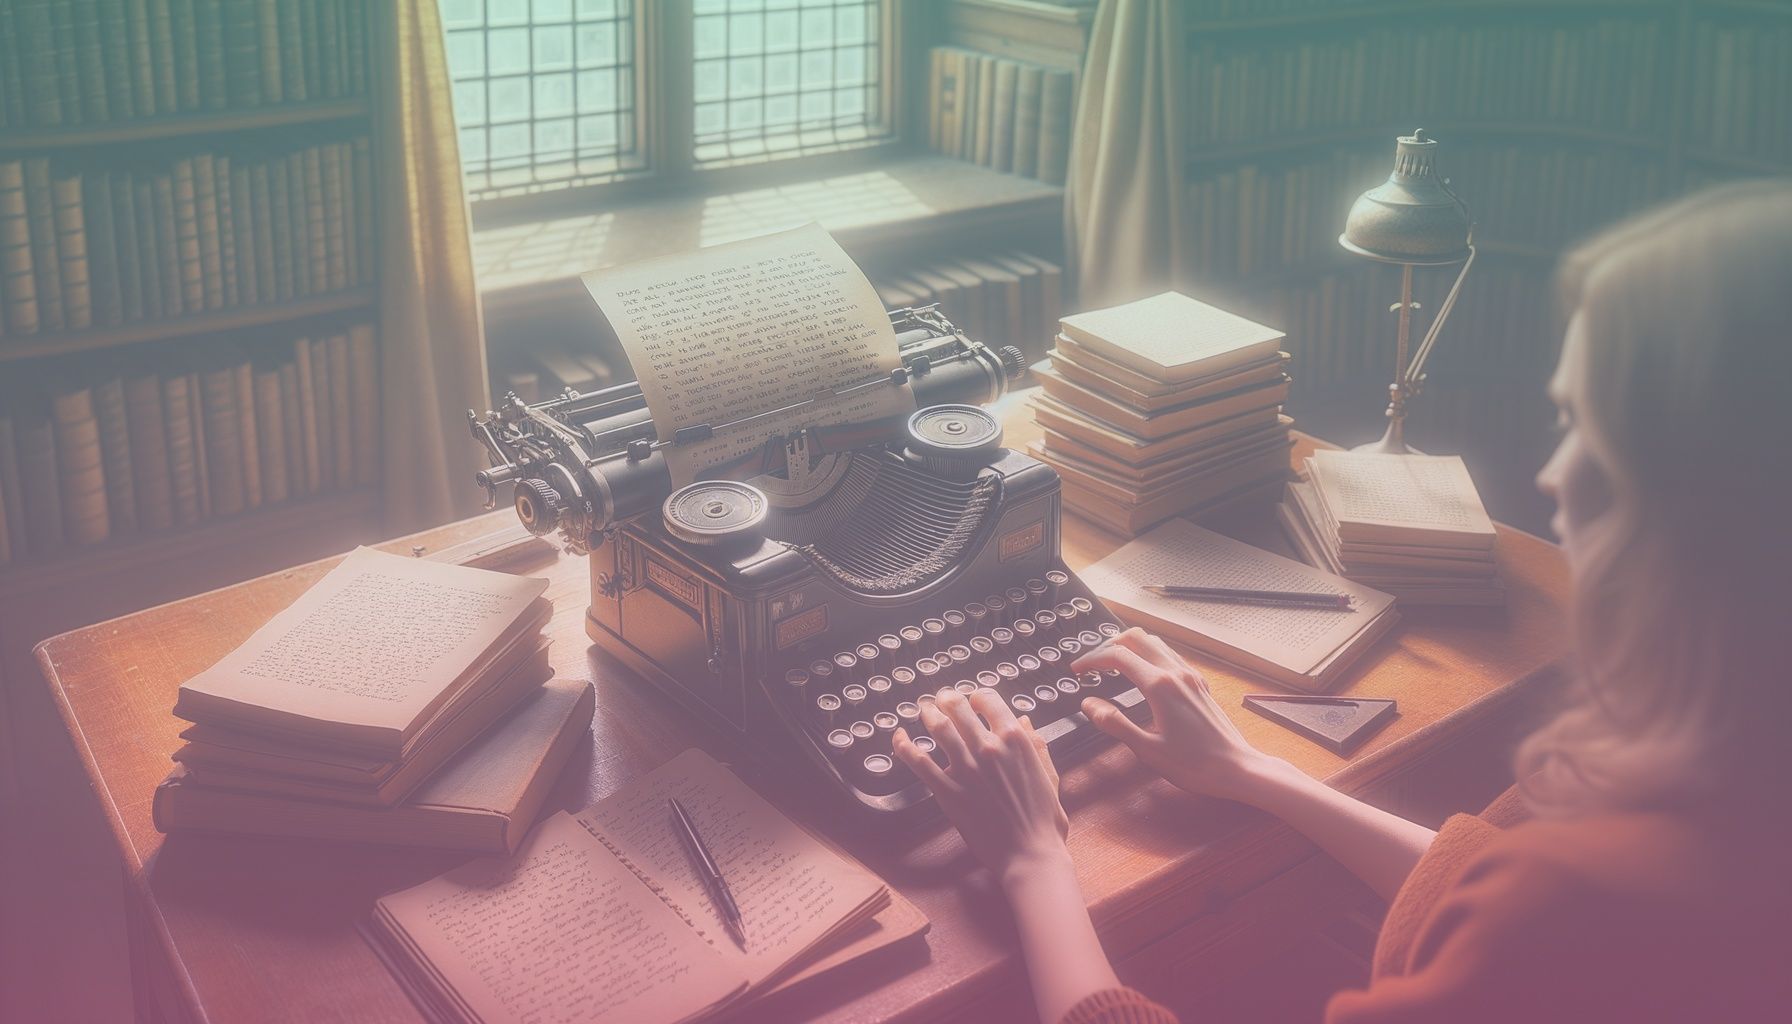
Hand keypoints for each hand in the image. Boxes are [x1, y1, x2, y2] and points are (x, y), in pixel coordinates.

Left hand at [893, 688, 1071, 890]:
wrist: (1030, 854)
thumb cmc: (1044, 819)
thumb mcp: (1050, 775)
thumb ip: (1037, 745)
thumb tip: (1024, 720)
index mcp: (1015, 740)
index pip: (988, 700)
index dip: (977, 696)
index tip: (972, 700)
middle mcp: (988, 748)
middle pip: (957, 707)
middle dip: (946, 699)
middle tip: (941, 700)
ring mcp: (966, 769)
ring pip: (938, 728)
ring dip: (928, 714)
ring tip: (924, 710)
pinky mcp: (947, 790)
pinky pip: (919, 761)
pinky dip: (904, 745)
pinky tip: (898, 736)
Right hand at [1073, 628, 1288, 803]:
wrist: (1236, 768)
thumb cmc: (1193, 764)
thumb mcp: (1147, 749)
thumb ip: (1115, 723)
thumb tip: (1089, 703)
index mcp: (1160, 686)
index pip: (1118, 656)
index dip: (1092, 659)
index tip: (1077, 671)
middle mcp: (1176, 673)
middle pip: (1136, 637)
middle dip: (1109, 645)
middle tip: (1093, 664)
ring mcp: (1190, 675)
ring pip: (1155, 643)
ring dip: (1130, 646)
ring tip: (1113, 665)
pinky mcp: (1199, 683)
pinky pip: (1169, 655)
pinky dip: (1149, 655)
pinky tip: (1143, 675)